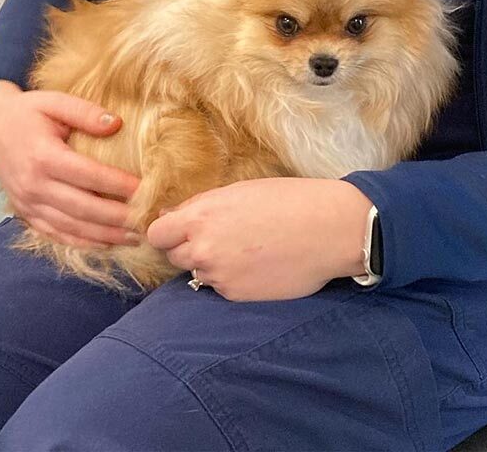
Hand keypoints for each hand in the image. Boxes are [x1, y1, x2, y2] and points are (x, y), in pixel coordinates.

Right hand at [0, 80, 142, 248]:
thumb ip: (85, 111)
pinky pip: (54, 233)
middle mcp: (34, 185)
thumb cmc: (28, 111)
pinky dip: (81, 242)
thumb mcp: (54, 101)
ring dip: (104, 236)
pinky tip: (105, 244)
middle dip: (117, 218)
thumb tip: (116, 124)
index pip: (88, 175)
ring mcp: (27, 203)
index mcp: (43, 156)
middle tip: (147, 221)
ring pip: (70, 226)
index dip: (118, 185)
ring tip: (134, 237)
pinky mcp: (25, 212)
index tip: (146, 190)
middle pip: (82, 208)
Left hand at [146, 178, 373, 301]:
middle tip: (219, 238)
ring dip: (211, 264)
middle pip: (173, 256)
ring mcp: (220, 276)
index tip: (180, 229)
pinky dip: (232, 278)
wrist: (329, 229)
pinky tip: (257, 264)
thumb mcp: (241, 190)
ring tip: (244, 250)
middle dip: (188, 247)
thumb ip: (202, 206)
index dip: (167, 231)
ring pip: (198, 273)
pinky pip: (220, 288)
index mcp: (201, 217)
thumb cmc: (289, 200)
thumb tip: (172, 215)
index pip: (157, 234)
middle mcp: (204, 250)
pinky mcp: (237, 296)